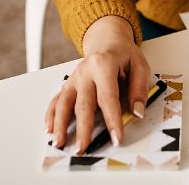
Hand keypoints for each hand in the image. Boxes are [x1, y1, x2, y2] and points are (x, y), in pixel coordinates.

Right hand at [43, 16, 151, 153]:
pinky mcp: (68, 85)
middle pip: (83, 104)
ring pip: (64, 103)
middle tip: (83, 148)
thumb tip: (137, 112)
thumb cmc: (124, 55)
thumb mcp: (140, 65)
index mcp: (104, 65)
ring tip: (60, 143)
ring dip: (60, 125)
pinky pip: (56, 100)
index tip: (116, 138)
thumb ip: (139, 89)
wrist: (107, 41)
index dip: (112, 119)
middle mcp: (85, 72)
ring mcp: (74, 79)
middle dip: (83, 129)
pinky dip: (51, 115)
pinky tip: (49, 129)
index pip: (108, 97)